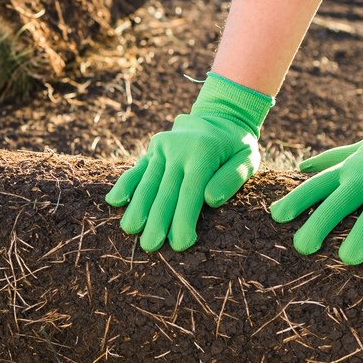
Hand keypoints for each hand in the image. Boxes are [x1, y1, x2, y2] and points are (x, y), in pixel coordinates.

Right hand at [105, 72, 272, 251]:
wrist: (219, 116)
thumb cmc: (236, 147)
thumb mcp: (248, 158)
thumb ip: (232, 178)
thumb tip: (211, 199)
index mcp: (203, 153)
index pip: (190, 192)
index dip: (183, 219)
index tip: (180, 244)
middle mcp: (179, 149)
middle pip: (165, 190)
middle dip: (157, 220)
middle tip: (150, 246)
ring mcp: (162, 148)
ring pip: (147, 182)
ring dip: (138, 207)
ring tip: (131, 230)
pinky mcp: (152, 150)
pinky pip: (136, 169)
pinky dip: (124, 185)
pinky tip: (114, 202)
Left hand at [269, 75, 362, 263]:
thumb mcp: (357, 150)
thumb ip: (331, 159)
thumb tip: (302, 166)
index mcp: (349, 170)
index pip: (317, 186)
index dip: (296, 200)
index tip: (276, 216)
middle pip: (337, 204)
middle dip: (318, 225)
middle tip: (302, 247)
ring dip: (360, 238)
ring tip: (349, 258)